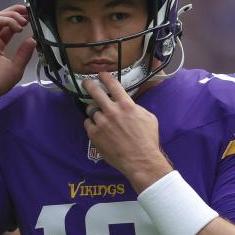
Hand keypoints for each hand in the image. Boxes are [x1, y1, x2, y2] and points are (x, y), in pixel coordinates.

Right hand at [0, 4, 35, 99]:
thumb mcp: (16, 67)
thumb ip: (24, 53)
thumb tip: (33, 40)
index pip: (8, 28)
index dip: (19, 21)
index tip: (31, 18)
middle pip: (3, 19)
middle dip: (16, 12)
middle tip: (28, 11)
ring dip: (14, 16)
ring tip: (25, 22)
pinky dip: (8, 20)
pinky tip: (18, 27)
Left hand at [83, 73, 171, 191]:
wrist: (140, 160)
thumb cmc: (148, 140)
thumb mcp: (148, 117)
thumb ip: (135, 108)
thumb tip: (128, 105)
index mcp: (126, 105)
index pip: (112, 84)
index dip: (105, 77)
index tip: (101, 74)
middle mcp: (112, 111)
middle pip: (95, 92)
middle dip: (89, 85)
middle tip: (86, 83)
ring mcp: (101, 123)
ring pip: (91, 110)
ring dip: (94, 111)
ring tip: (99, 116)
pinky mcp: (94, 135)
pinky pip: (88, 124)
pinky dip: (92, 124)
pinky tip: (98, 128)